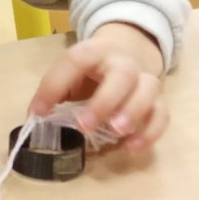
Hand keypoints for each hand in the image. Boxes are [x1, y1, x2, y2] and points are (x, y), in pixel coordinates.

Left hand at [29, 23, 166, 151]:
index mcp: (93, 52)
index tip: (39, 112)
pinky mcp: (158, 100)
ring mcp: (144, 79)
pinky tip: (132, 147)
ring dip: (133, 112)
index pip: (75, 61)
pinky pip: (162, 113)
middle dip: (104, 101)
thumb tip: (36, 119)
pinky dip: (150, 131)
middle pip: (122, 75)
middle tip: (85, 125)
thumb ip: (54, 93)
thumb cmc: (89, 73)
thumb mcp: (69, 74)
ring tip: (117, 132)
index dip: (55, 85)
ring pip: (149, 89)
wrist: (125, 56)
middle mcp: (122, 62)